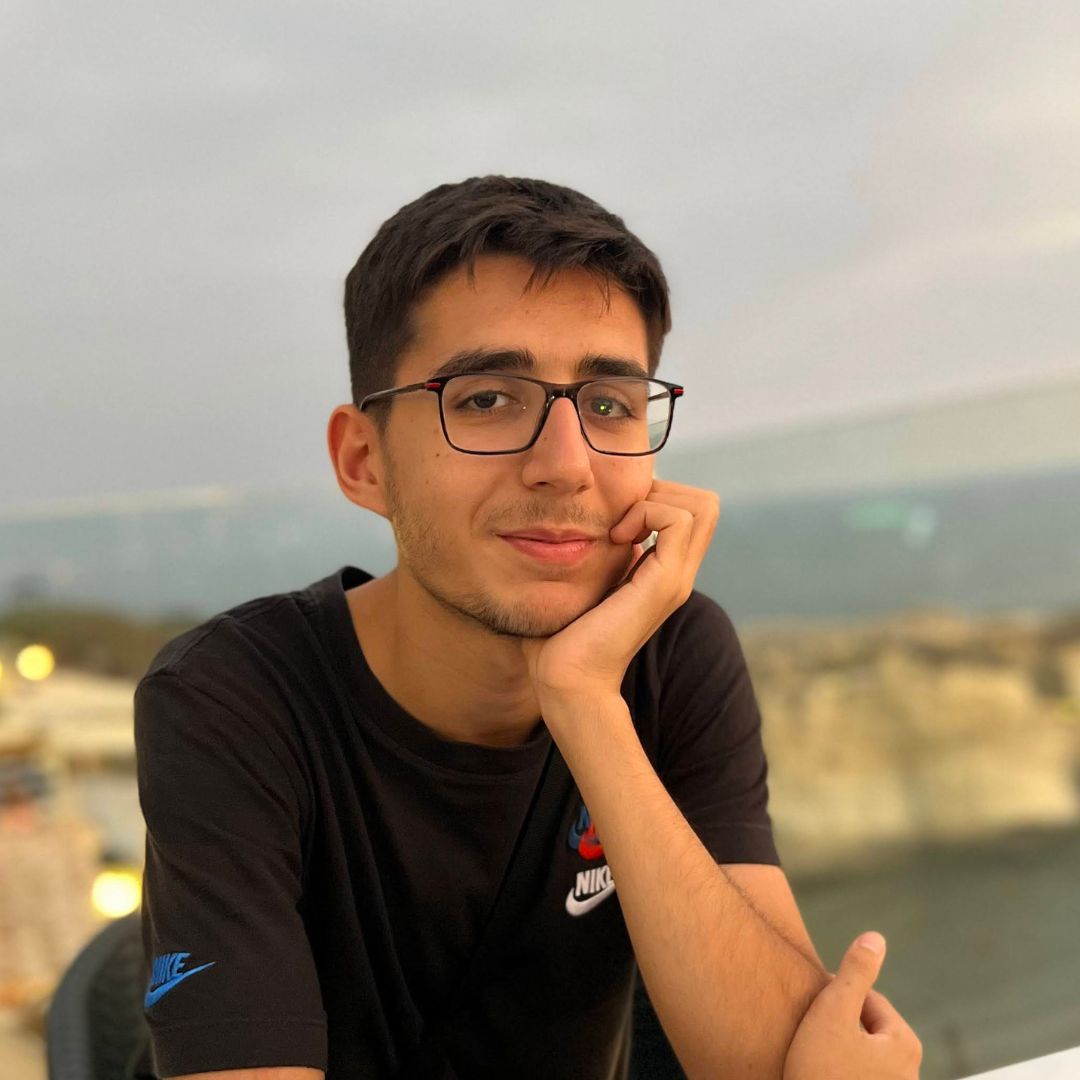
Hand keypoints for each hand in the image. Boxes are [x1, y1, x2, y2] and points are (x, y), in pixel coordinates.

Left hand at [518, 478, 720, 699]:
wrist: (567, 678)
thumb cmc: (559, 636)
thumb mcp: (583, 582)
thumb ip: (596, 557)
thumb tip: (589, 531)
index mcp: (661, 572)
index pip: (690, 511)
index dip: (654, 496)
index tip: (612, 520)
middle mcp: (677, 573)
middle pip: (705, 504)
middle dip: (661, 490)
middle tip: (620, 517)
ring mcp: (676, 578)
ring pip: (702, 506)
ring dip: (656, 500)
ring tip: (619, 528)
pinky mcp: (665, 583)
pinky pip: (679, 520)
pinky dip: (648, 512)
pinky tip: (617, 538)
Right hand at [783, 932, 922, 1079]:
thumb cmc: (821, 1075)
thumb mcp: (834, 1012)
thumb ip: (856, 972)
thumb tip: (875, 937)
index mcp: (904, 1044)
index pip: (865, 999)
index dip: (834, 1001)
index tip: (814, 1018)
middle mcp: (909, 1073)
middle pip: (863, 1028)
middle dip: (837, 1029)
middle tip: (813, 1045)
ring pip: (858, 1056)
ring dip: (836, 1054)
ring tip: (815, 1066)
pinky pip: (855, 1077)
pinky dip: (838, 1075)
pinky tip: (821, 1079)